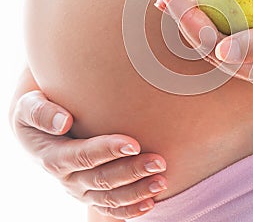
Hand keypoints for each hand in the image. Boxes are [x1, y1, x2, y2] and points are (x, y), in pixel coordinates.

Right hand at [11, 90, 166, 218]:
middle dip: (132, 172)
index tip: (134, 143)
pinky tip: (150, 202)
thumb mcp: (28, 106)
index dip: (108, 150)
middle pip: (102, 179)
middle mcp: (67, 178)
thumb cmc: (38, 111)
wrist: (39, 131)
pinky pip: (108, 208)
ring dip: (136, 192)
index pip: (83, 155)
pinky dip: (129, 209)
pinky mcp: (89, 194)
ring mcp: (79, 189)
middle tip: (159, 162)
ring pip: (108, 197)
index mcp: (53, 156)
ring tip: (161, 182)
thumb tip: (63, 122)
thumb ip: (41, 112)